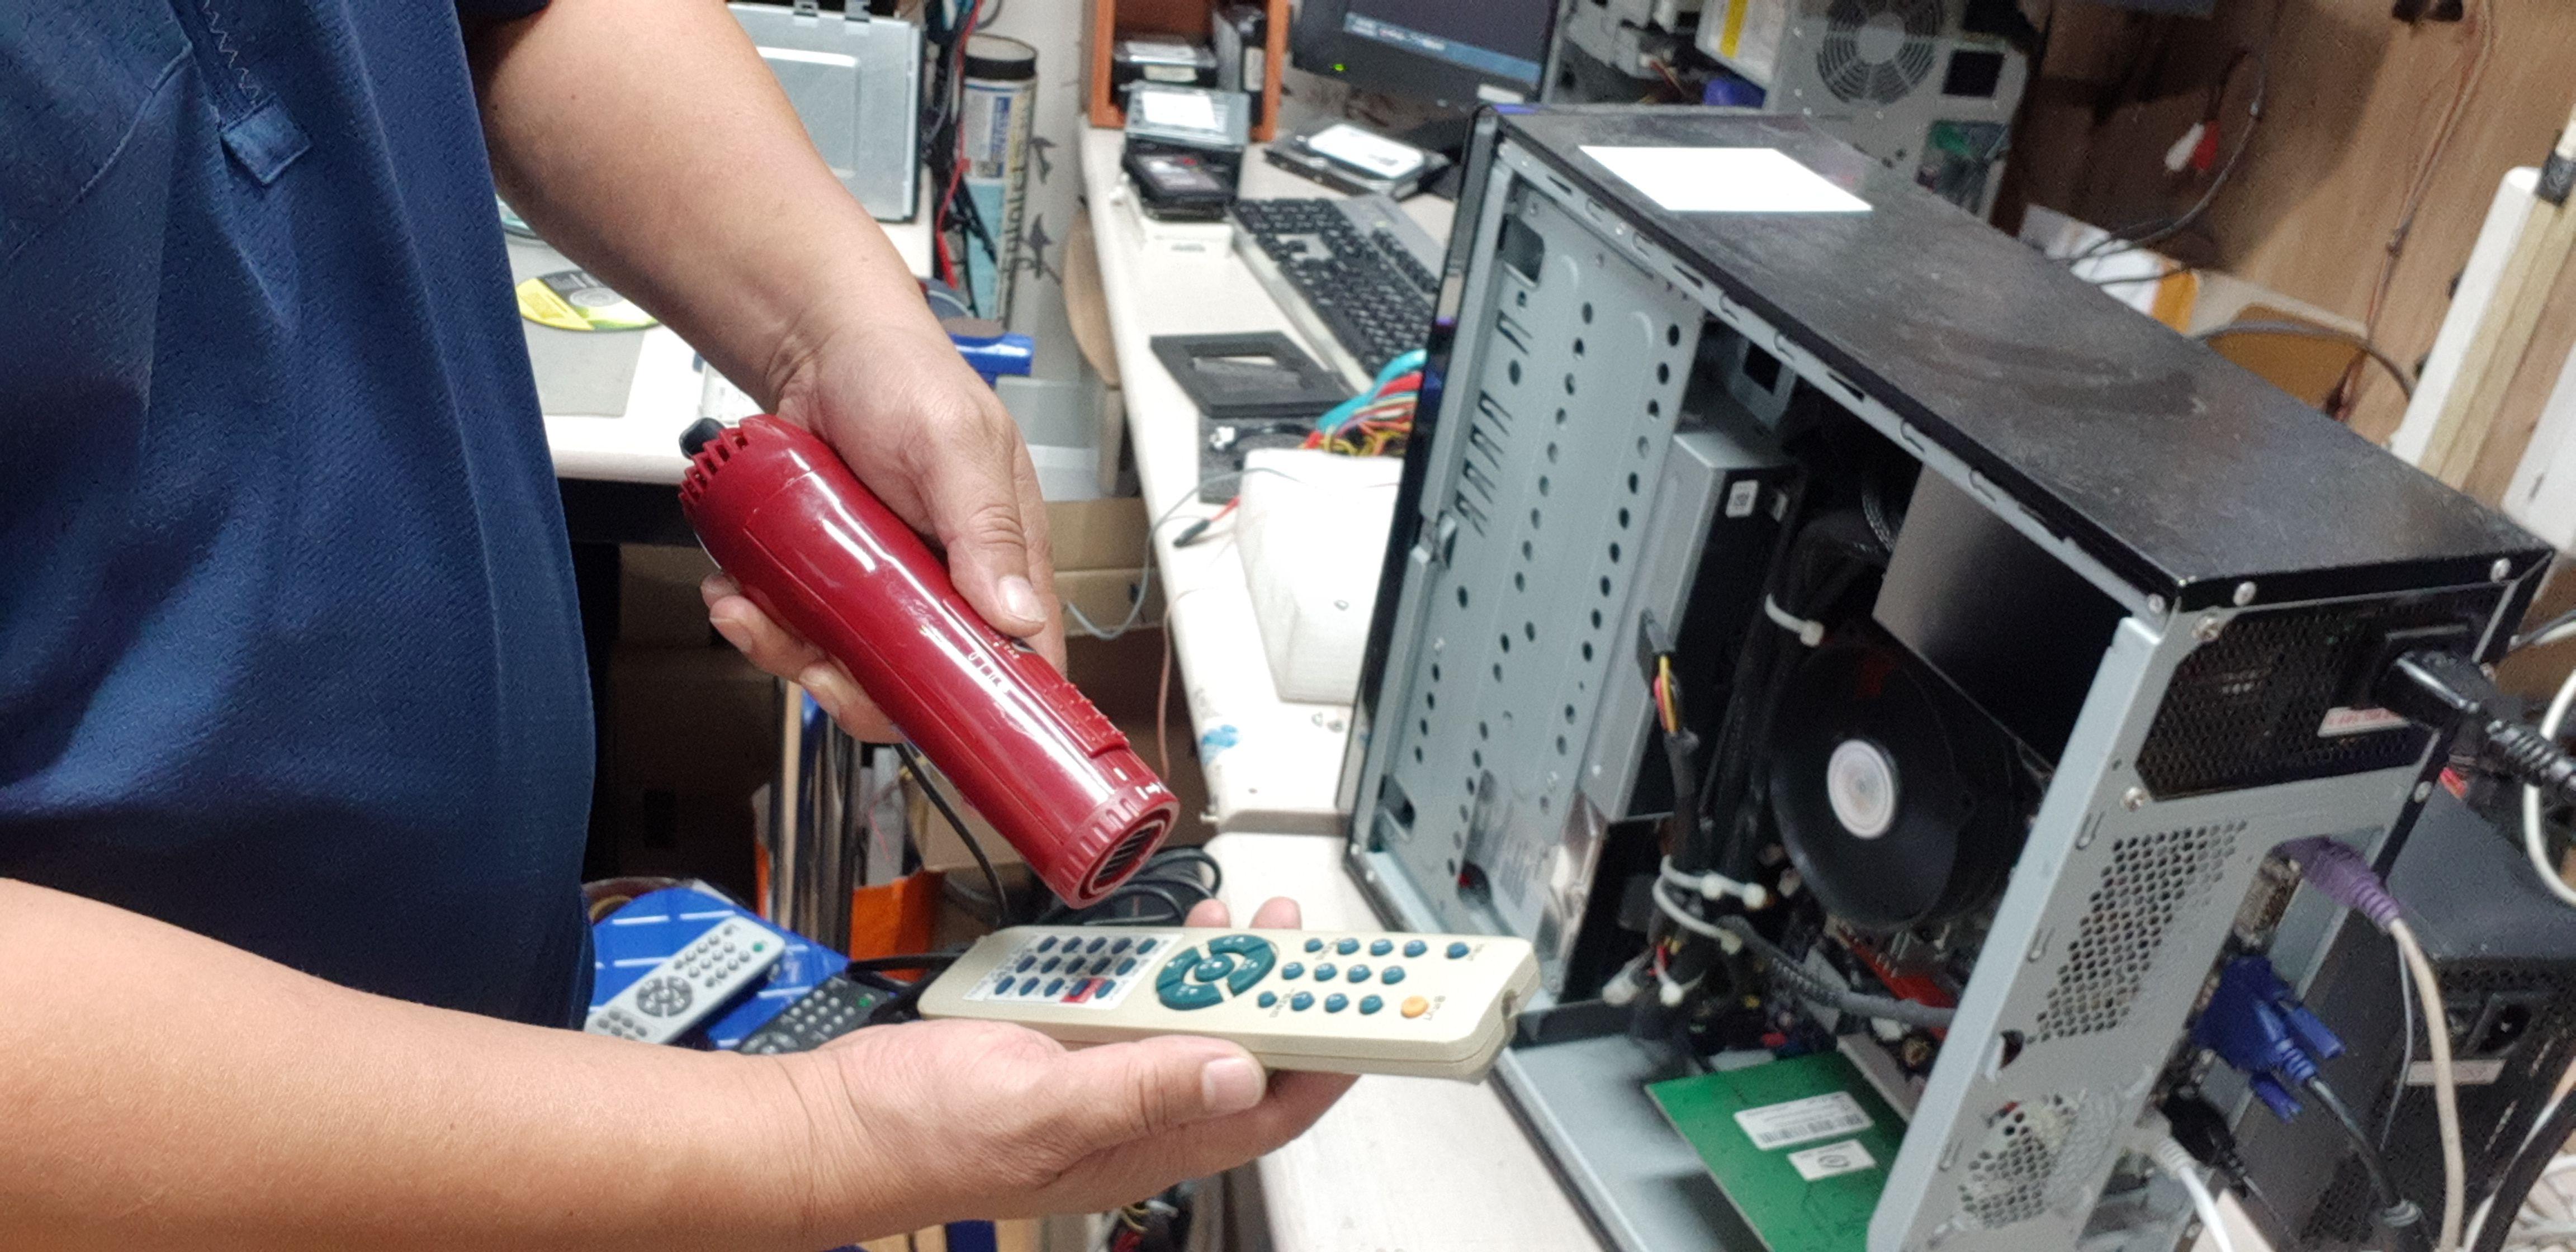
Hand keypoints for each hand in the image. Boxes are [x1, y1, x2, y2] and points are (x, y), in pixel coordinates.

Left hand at [702, 318, 1064, 740]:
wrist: (819, 349)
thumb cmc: (902, 380)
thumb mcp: (953, 445)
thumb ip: (986, 527)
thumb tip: (1016, 614)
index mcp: (1004, 565)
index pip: (1023, 663)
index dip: (998, 712)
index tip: (955, 735)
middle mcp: (948, 588)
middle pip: (923, 686)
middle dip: (861, 692)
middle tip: (820, 670)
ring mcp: (885, 591)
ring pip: (850, 667)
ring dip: (792, 655)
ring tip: (749, 612)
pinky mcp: (830, 583)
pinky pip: (800, 631)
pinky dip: (762, 624)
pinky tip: (735, 591)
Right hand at [785, 896, 1355, 1240]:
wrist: (832, 1120)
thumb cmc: (920, 1136)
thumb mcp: (1041, 1106)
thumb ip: (1141, 1087)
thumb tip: (1239, 1068)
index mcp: (1148, 1141)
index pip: (1270, 1105)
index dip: (1330, 1056)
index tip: (1376, 1010)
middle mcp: (1134, 1112)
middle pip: (1239, 1052)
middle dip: (1280, 994)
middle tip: (1302, 937)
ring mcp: (1097, 1076)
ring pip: (1185, 1020)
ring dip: (1216, 973)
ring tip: (1241, 926)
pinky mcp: (1060, 1044)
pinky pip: (1123, 1003)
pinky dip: (1143, 966)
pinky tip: (1151, 941)